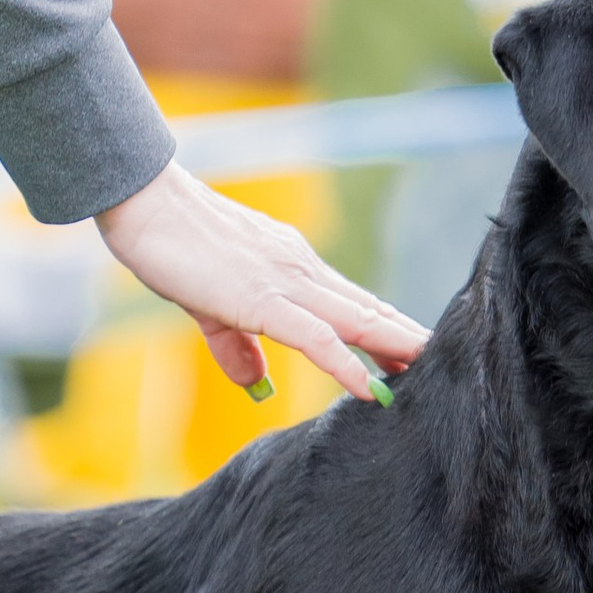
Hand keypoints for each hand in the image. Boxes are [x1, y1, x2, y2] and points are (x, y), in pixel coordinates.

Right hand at [96, 161, 426, 405]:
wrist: (145, 205)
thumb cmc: (171, 245)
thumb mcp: (207, 306)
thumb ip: (235, 345)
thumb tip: (255, 383)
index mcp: (291, 269)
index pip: (350, 303)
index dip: (386, 329)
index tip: (414, 352)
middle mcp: (300, 271)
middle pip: (367, 311)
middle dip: (405, 340)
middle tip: (447, 365)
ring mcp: (286, 282)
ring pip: (356, 320)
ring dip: (395, 348)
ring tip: (431, 373)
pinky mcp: (263, 298)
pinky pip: (316, 337)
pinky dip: (347, 364)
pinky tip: (370, 387)